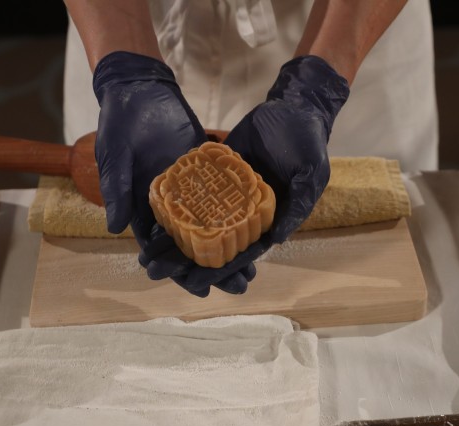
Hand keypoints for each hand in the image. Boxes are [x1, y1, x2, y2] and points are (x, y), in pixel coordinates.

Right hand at [92, 51, 254, 294]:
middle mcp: (171, 204)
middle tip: (239, 287)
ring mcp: (191, 188)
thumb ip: (117, 191)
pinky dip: (240, 214)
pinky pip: (226, 196)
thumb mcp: (114, 156)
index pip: (163, 250)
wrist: (139, 88)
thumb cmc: (118, 123)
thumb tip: (116, 229)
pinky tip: (259, 230)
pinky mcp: (207, 170)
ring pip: (214, 226)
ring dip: (232, 248)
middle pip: (194, 245)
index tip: (199, 291)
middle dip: (215, 268)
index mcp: (145, 208)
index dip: (180, 272)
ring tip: (253, 268)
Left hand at [140, 55, 349, 295]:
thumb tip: (276, 241)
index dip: (219, 270)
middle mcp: (243, 208)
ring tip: (147, 252)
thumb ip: (297, 207)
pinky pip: (193, 185)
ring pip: (197, 217)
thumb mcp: (312, 175)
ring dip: (174, 236)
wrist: (294, 106)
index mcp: (266, 219)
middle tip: (155, 272)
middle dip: (185, 259)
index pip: (240, 251)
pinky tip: (151, 212)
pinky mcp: (215, 167)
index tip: (194, 286)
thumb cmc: (309, 143)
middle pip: (211, 241)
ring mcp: (227, 188)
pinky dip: (175, 199)